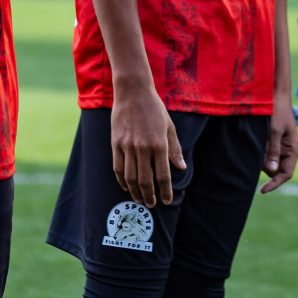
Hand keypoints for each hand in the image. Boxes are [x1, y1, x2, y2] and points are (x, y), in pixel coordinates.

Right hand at [110, 85, 184, 206]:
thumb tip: (181, 168)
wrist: (133, 93)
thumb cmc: (154, 109)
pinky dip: (122, 180)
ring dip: (135, 192)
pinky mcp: (116, 144)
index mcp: (159, 144)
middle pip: (145, 181)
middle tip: (152, 205)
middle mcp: (143, 148)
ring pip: (130, 178)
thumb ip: (175, 149)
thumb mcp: (169, 127)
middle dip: (149, 196)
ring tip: (140, 200)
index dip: (165, 191)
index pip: (163, 175)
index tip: (167, 200)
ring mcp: (128, 146)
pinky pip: (118, 168)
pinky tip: (126, 187)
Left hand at [260, 90, 297, 193]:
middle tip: (257, 153)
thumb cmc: (277, 111)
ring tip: (258, 143)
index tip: (262, 190)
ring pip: (270, 163)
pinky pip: (267, 155)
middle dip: (265, 166)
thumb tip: (272, 171)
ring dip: (262, 159)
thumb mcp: (274, 131)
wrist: (275, 94)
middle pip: (276, 170)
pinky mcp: (275, 142)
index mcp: (294, 149)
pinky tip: (257, 142)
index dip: (275, 184)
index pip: (286, 174)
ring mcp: (283, 147)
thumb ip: (273, 151)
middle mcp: (290, 150)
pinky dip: (261, 153)